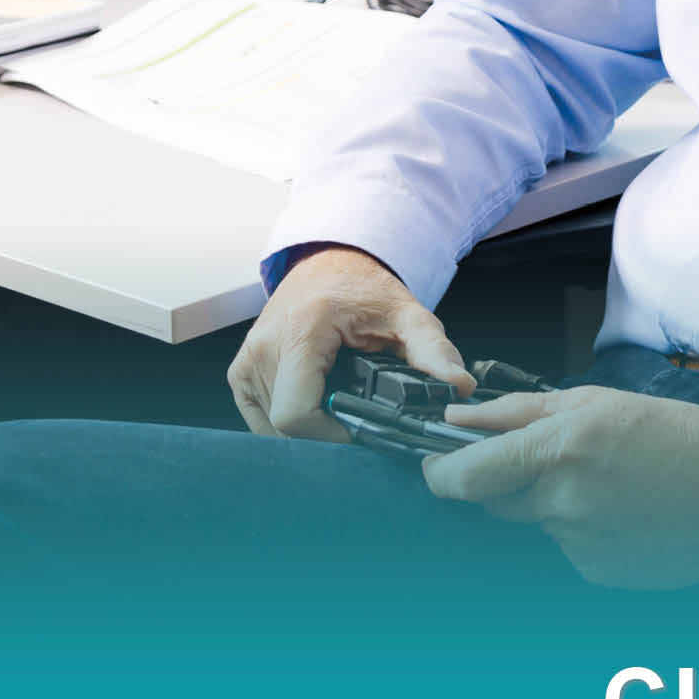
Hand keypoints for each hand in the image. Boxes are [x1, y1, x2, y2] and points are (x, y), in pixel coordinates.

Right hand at [227, 244, 468, 442]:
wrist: (330, 263)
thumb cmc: (365, 289)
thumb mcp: (409, 315)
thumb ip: (433, 352)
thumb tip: (458, 385)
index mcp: (302, 330)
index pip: (296, 414)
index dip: (330, 434)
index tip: (359, 428)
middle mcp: (265, 345)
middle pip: (285, 427)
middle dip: (324, 434)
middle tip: (355, 417)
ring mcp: (246, 360)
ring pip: (271, 428)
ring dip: (308, 428)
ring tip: (337, 403)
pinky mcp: (239, 371)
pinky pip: (260, 418)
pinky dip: (288, 421)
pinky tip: (315, 402)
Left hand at [424, 387, 698, 587]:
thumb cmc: (674, 434)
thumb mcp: (595, 402)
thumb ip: (517, 413)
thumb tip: (459, 420)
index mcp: (560, 450)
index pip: (466, 476)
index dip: (440, 473)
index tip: (435, 466)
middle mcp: (565, 503)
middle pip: (499, 500)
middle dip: (515, 481)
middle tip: (566, 459)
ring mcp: (581, 545)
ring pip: (541, 523)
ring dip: (560, 504)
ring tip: (616, 484)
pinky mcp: (599, 574)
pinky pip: (571, 548)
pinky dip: (588, 530)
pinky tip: (629, 512)